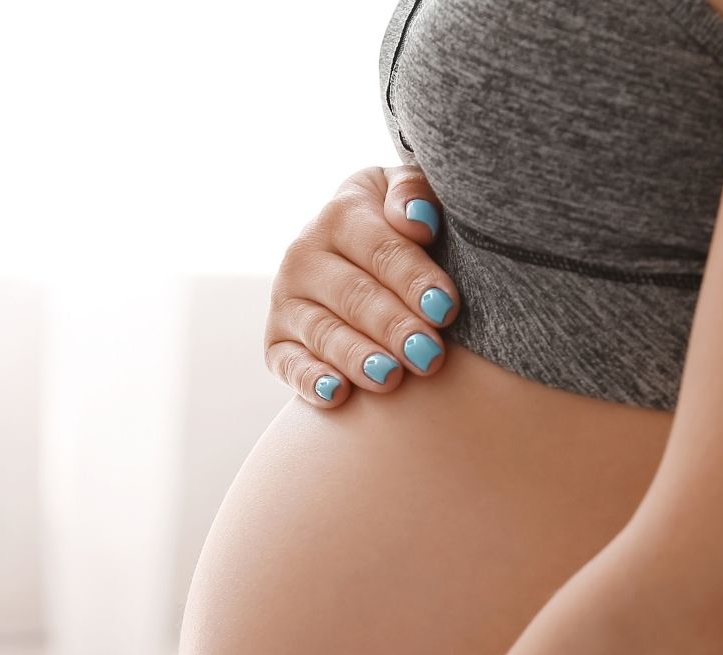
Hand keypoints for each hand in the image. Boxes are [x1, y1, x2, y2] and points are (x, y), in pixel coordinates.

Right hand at [265, 164, 460, 406]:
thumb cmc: (398, 226)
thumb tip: (416, 221)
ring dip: (358, 357)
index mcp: (340, 215)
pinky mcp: (277, 343)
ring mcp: (286, 302)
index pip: (381, 249)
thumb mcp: (405, 194)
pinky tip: (337, 395)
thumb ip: (413, 192)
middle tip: (429, 355)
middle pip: (354, 295)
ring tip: (391, 378)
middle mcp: (304, 256)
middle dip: (393, 327)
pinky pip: (288, 365)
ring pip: (324, 333)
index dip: (414, 279)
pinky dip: (310, 381)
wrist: (353, 256)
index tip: (445, 308)